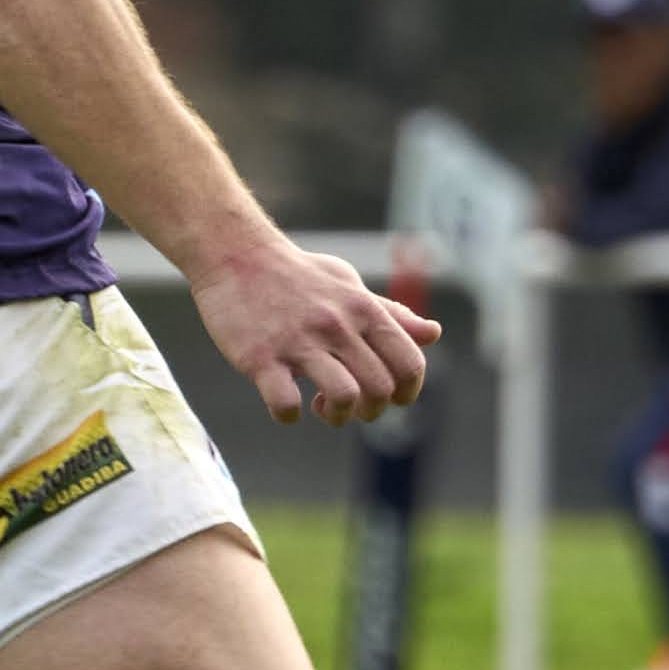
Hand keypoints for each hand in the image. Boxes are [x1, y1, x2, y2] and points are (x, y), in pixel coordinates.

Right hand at [191, 236, 442, 424]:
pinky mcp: (260, 357)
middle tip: (349, 404)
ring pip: (344, 398)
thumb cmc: (298, 274)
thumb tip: (434, 334)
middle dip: (370, 410)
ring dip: (337, 416)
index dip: (407, 392)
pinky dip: (288, 414)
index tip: (388, 397)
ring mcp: (298, 342)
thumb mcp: (349, 285)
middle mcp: (337, 326)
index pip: (410, 364)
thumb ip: (390, 315)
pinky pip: (285, 403)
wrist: (235, 254)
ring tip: (321, 405)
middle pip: (380, 389)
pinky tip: (284, 402)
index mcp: (363, 310)